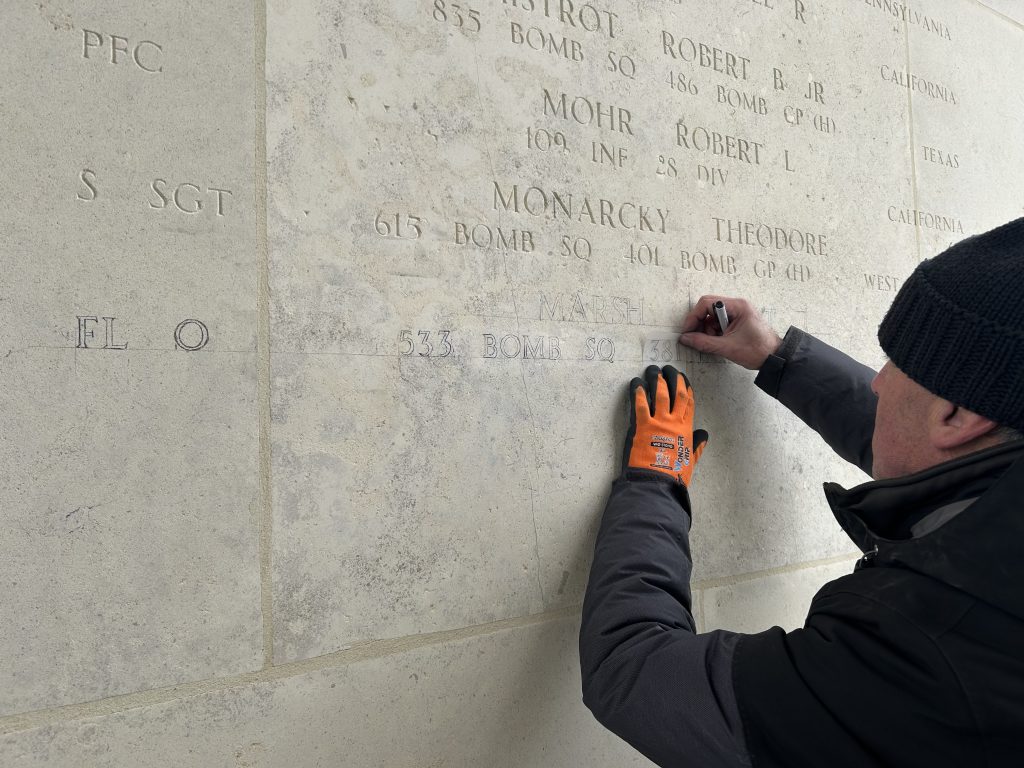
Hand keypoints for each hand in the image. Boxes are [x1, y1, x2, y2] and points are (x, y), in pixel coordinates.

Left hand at [623, 365, 708, 486]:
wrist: (656, 483)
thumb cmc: (673, 475)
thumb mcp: (690, 460)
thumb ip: (697, 446)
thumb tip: (704, 435)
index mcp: (686, 429)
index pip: (689, 402)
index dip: (686, 387)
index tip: (683, 377)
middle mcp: (674, 422)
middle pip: (676, 393)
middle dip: (672, 378)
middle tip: (667, 368)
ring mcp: (658, 422)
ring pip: (659, 394)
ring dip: (655, 380)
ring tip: (652, 370)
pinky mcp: (641, 426)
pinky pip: (640, 404)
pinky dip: (638, 392)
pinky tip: (636, 383)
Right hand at [678, 296, 782, 370]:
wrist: (775, 358)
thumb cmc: (758, 350)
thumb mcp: (727, 347)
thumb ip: (703, 342)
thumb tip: (685, 338)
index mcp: (737, 306)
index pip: (707, 303)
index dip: (694, 316)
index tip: (688, 331)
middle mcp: (737, 306)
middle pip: (708, 308)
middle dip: (701, 324)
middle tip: (698, 338)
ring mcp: (738, 313)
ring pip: (712, 316)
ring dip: (709, 330)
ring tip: (716, 342)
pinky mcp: (738, 321)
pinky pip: (719, 322)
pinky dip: (715, 332)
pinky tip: (721, 342)